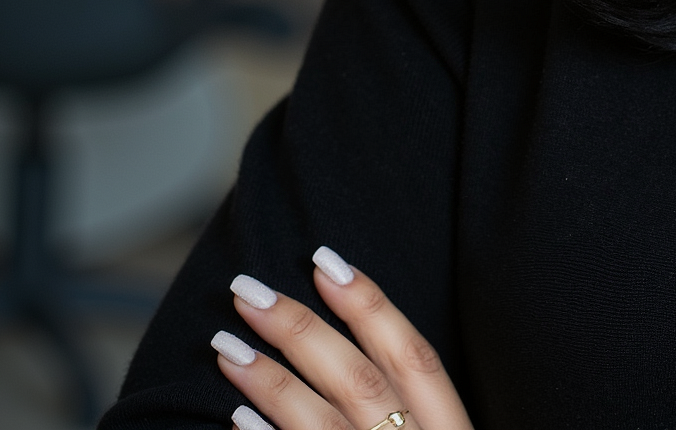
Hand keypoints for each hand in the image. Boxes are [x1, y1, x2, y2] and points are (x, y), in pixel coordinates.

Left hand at [209, 246, 472, 429]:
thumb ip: (413, 405)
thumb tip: (357, 346)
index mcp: (448, 426)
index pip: (414, 355)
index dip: (371, 305)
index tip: (324, 262)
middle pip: (360, 380)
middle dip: (302, 331)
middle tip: (249, 291)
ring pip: (322, 422)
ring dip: (272, 381)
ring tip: (227, 344)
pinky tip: (236, 416)